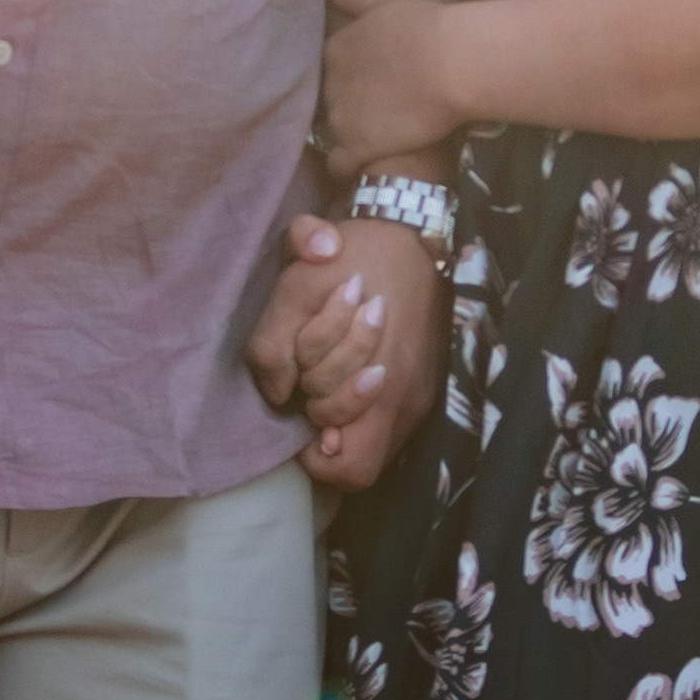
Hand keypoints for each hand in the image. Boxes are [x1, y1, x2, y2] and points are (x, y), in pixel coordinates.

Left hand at [244, 213, 445, 493]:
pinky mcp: (425, 386)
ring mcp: (421, 396)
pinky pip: (388, 420)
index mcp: (384, 382)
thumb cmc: (353, 258)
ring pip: (375, 442)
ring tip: (329, 370)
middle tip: (310, 384)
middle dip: (324, 423)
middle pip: (358, 457)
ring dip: (343, 414)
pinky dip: (362, 405)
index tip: (301, 413)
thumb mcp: (296, 287)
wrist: (410, 232)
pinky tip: (348, 369)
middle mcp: (409, 400)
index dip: (316, 454)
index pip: (349, 467)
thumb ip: (274, 348)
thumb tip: (277, 394)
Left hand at [319, 0, 465, 164]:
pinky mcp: (357, 145)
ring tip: (376, 140)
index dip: (351, 79)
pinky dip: (345, 169)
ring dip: (350, 137)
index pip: (332, 69)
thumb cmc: (428, 27)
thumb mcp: (387, 0)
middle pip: (332, 100)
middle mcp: (330, 82)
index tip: (371, 84)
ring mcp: (341, 116)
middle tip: (380, 112)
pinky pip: (339, 165)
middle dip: (350, 107)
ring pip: (334, 132)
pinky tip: (359, 168)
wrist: (452, 63)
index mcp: (336, 48)